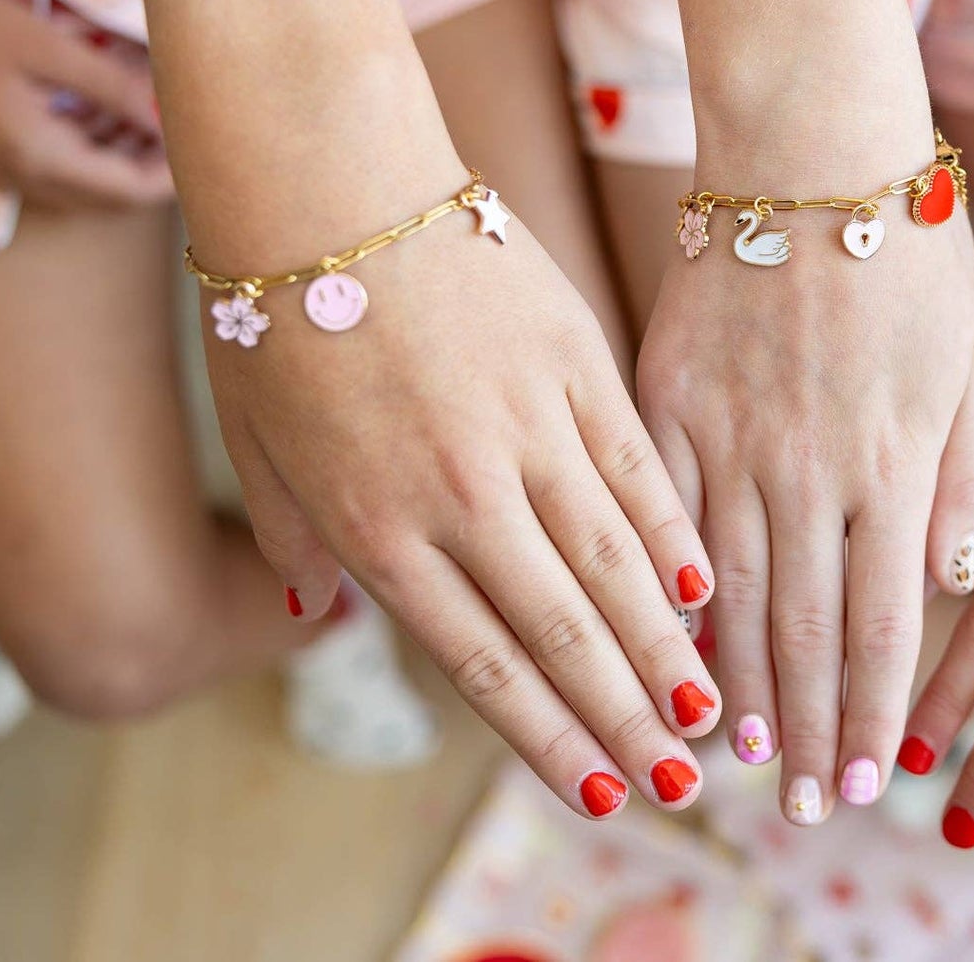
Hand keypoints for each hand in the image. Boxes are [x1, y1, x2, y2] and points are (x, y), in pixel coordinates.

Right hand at [0, 0, 169, 208]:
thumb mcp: (47, 46)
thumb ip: (111, 87)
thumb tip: (166, 119)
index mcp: (34, 154)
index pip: (124, 191)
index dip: (170, 178)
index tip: (204, 148)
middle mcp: (18, 178)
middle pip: (108, 200)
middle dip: (152, 173)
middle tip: (185, 131)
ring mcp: (1, 175)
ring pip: (84, 192)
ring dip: (122, 163)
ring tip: (152, 116)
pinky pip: (57, 176)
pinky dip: (91, 155)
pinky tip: (107, 115)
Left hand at [205, 150, 718, 820]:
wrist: (330, 181)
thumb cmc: (280, 312)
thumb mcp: (259, 444)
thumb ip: (296, 536)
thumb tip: (317, 608)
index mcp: (380, 528)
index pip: (483, 662)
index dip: (549, 736)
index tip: (601, 791)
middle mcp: (463, 496)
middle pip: (564, 630)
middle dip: (629, 718)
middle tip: (684, 782)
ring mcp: (529, 429)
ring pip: (615, 561)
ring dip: (667, 647)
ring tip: (714, 710)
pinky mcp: (577, 364)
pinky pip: (639, 467)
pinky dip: (674, 533)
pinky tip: (707, 587)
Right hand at [637, 121, 973, 824]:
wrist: (810, 147)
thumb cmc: (908, 252)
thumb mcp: (971, 364)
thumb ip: (963, 479)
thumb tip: (948, 583)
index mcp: (898, 462)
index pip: (884, 621)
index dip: (872, 710)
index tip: (865, 779)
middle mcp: (811, 468)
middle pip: (802, 629)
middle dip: (806, 727)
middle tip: (799, 806)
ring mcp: (729, 436)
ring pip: (727, 592)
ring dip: (733, 685)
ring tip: (732, 757)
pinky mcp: (667, 399)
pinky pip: (662, 517)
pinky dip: (665, 591)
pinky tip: (664, 646)